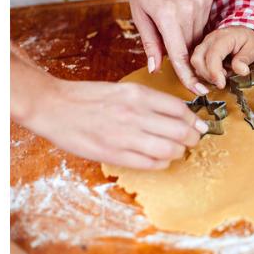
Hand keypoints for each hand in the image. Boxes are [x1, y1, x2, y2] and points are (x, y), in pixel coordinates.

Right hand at [21, 77, 207, 169]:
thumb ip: (149, 101)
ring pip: (169, 150)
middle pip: (180, 131)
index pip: (180, 109)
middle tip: (193, 140)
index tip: (198, 125)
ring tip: (177, 151)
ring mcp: (125, 136)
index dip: (194, 120)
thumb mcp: (123, 90)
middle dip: (192, 138)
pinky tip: (160, 159)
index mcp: (138, 95)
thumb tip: (179, 113)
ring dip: (179, 152)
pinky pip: (150, 164)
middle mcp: (135, 114)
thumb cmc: (87, 97)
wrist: (54, 106)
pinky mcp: (115, 154)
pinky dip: (162, 163)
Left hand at [127, 0, 211, 95]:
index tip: (198, 92)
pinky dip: (192, 27)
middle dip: (183, 55)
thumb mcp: (139, 13)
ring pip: (198, 37)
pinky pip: (202, 24)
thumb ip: (150, 43)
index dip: (189, 77)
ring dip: (187, 40)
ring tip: (171, 24)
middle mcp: (188, 10)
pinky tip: (179, 13)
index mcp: (167, 15)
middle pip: (190, 47)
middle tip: (169, 48)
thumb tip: (156, 69)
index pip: (181, 55)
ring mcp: (201, 4)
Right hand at [191, 26, 253, 88]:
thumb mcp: (252, 48)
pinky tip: (215, 76)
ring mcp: (204, 44)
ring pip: (194, 62)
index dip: (214, 72)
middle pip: (197, 59)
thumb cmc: (247, 39)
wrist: (242, 32)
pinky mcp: (202, 51)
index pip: (213, 55)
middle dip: (207, 76)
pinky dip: (203, 73)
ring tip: (220, 77)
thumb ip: (244, 59)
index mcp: (223, 37)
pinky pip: (196, 64)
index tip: (221, 84)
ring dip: (205, 75)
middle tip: (221, 82)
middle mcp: (210, 40)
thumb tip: (241, 71)